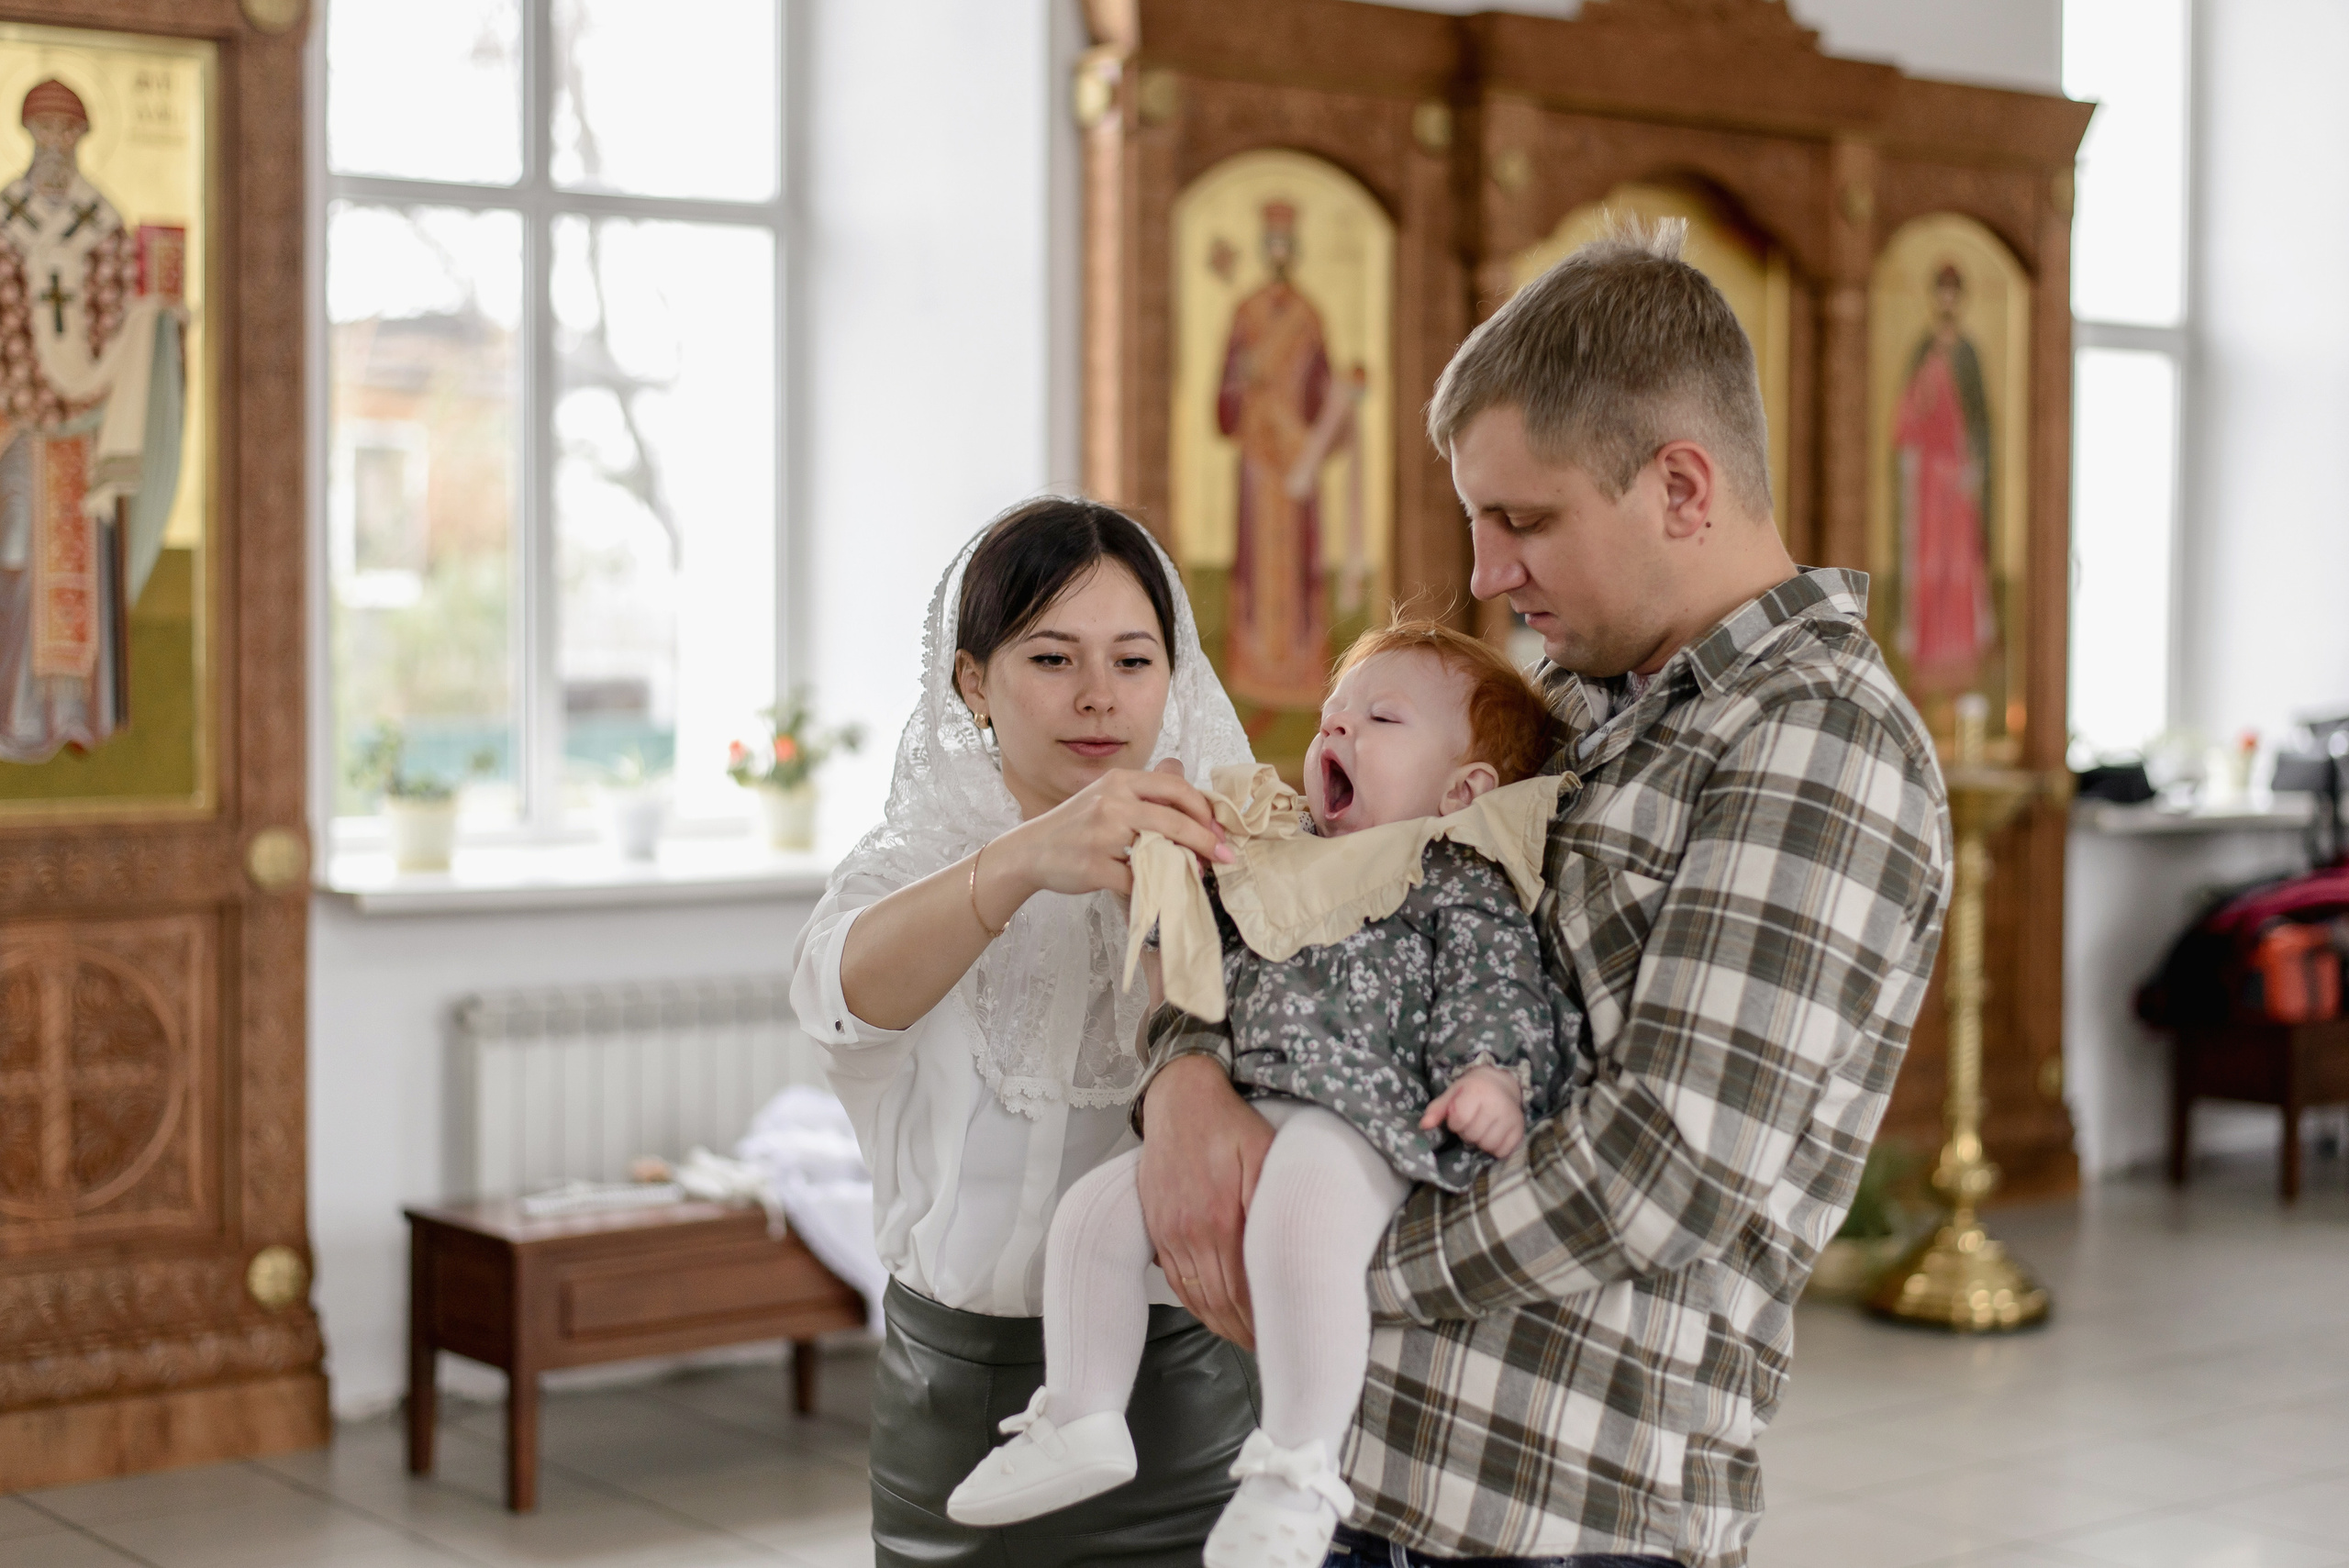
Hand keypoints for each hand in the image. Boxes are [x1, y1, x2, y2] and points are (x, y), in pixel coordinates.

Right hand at [994, 760, 1229, 907]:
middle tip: (1225, 856)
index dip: (1204, 809)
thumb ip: (1143, 790)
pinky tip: (1164, 892)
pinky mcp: (1093, 866)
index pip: (1175, 787)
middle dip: (1207, 839)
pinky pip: (1136, 881)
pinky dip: (1154, 888)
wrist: (1030, 851)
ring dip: (1186, 864)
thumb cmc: (1075, 826)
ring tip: (1200, 874)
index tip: (1218, 829)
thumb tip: (1184, 773)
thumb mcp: (1107, 795)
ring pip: (1160, 849)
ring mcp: (1101, 835)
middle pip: (1175, 818)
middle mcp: (1111, 802)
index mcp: (1119, 781)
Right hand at [1137, 1055, 1271, 1348]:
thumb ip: (1270, 1199)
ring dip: (1221, 1324)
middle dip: (1245, 1330)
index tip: (1280, 1338)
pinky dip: (1195, 1304)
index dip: (1262, 1320)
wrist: (1181, 1102)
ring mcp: (1170, 1232)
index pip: (1243, 1289)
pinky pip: (1176, 1279)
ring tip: (1245, 1337)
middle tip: (1269, 1349)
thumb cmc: (1230, 1125)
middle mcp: (1191, 1231)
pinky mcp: (1158, 1228)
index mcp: (1221, 1217)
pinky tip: (1213, 1313)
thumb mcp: (1264, 1153)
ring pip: (1196, 1296)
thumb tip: (1282, 1246)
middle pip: (1219, 1301)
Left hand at [1419, 1065, 1526, 1158]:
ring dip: (1481, 1141)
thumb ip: (1436, 1110)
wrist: (1501, 1083)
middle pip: (1473, 1135)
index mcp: (1477, 1091)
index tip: (1458, 1115)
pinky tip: (1493, 1134)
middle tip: (1472, 1121)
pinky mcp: (1520, 1128)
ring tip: (1482, 1128)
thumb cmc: (1471, 1090)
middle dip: (1468, 1132)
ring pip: (1488, 1145)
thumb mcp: (1451, 1094)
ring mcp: (1511, 1117)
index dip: (1455, 1122)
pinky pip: (1503, 1151)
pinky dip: (1495, 1147)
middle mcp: (1497, 1103)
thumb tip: (1424, 1125)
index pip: (1459, 1120)